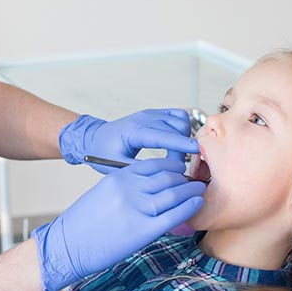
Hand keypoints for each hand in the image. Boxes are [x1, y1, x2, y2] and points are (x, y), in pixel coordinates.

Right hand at [33, 157, 205, 290]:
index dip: (173, 166)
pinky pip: (172, 215)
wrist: (67, 246)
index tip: (181, 170)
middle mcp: (129, 189)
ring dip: (190, 191)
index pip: (155, 165)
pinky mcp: (141, 231)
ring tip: (199, 191)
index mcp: (119, 177)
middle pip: (167, 177)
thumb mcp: (104, 193)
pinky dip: (188, 208)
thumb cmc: (83, 223)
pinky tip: (197, 204)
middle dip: (185, 178)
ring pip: (173, 194)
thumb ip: (127, 187)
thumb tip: (153, 188)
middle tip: (196, 181)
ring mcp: (136, 209)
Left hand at [59, 109, 197, 170]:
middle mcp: (144, 118)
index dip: (180, 143)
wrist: (95, 138)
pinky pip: (178, 116)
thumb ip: (141, 170)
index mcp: (133, 130)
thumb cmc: (103, 152)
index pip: (162, 135)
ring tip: (177, 156)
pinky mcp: (155, 114)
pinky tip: (178, 142)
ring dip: (184, 137)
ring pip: (180, 120)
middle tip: (178, 167)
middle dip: (183, 148)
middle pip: (176, 128)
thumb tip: (164, 177)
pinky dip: (183, 127)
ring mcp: (150, 113)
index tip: (196, 150)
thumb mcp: (117, 166)